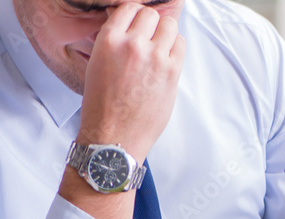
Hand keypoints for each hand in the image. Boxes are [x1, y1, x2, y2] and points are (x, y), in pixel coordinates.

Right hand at [77, 3, 185, 162]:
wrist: (114, 135)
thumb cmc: (103, 105)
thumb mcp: (97, 64)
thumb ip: (116, 42)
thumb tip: (131, 28)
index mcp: (109, 41)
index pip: (129, 8)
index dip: (135, 15)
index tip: (138, 24)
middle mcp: (132, 45)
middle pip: (152, 15)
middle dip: (151, 24)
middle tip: (149, 37)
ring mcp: (155, 58)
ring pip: (170, 26)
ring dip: (166, 33)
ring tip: (159, 47)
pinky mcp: (172, 72)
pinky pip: (181, 45)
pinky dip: (177, 47)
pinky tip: (168, 57)